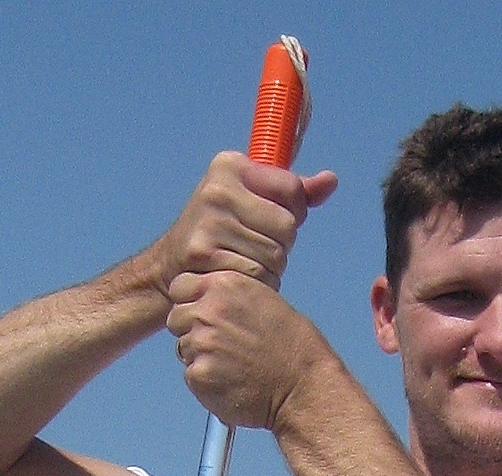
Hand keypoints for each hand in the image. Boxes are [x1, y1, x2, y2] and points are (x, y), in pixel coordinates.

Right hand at [155, 152, 336, 296]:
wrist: (170, 265)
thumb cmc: (220, 230)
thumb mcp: (252, 199)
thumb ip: (293, 192)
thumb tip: (331, 181)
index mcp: (231, 165)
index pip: (292, 189)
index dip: (293, 212)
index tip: (272, 221)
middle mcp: (218, 188)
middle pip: (287, 226)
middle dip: (280, 244)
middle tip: (255, 247)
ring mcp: (210, 220)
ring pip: (275, 254)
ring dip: (269, 267)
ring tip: (245, 261)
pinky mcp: (204, 252)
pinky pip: (257, 275)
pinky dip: (255, 283)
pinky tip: (237, 276)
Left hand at [166, 272, 328, 433]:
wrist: (302, 387)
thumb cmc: (292, 348)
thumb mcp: (263, 300)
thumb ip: (229, 297)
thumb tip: (206, 302)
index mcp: (225, 285)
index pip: (179, 286)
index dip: (188, 302)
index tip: (201, 315)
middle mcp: (209, 310)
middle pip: (175, 318)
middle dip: (190, 330)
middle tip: (219, 346)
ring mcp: (201, 344)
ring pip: (183, 349)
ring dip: (200, 358)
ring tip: (232, 366)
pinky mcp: (199, 375)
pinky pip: (191, 376)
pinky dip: (207, 382)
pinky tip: (231, 381)